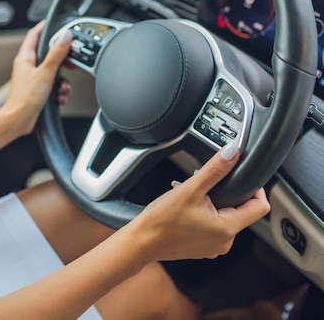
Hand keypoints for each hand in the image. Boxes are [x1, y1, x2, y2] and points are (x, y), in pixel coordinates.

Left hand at [2, 21, 71, 135]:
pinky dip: (58, 91)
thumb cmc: (25, 99)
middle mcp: (27, 67)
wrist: (18, 121)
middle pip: (48, 54)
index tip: (55, 22)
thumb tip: (64, 36)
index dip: (45, 26)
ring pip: (53, 72)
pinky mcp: (37, 91)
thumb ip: (56, 54)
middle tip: (70, 62)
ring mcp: (32, 79)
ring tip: (63, 87)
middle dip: (61, 59)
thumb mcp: (45, 73)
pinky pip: (52, 86)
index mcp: (25, 58)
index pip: (35, 34)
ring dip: (62, 80)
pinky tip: (59, 97)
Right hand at [129, 141, 270, 262]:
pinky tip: (186, 210)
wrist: (140, 242)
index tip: (240, 177)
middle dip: (225, 194)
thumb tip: (231, 153)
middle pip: (241, 211)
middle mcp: (225, 242)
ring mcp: (213, 247)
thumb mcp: (190, 190)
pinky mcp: (202, 247)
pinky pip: (212, 227)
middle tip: (204, 186)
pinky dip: (203, 215)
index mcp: (227, 229)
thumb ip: (214, 170)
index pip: (260, 207)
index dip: (255, 188)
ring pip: (224, 218)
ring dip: (212, 204)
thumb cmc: (161, 222)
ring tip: (191, 198)